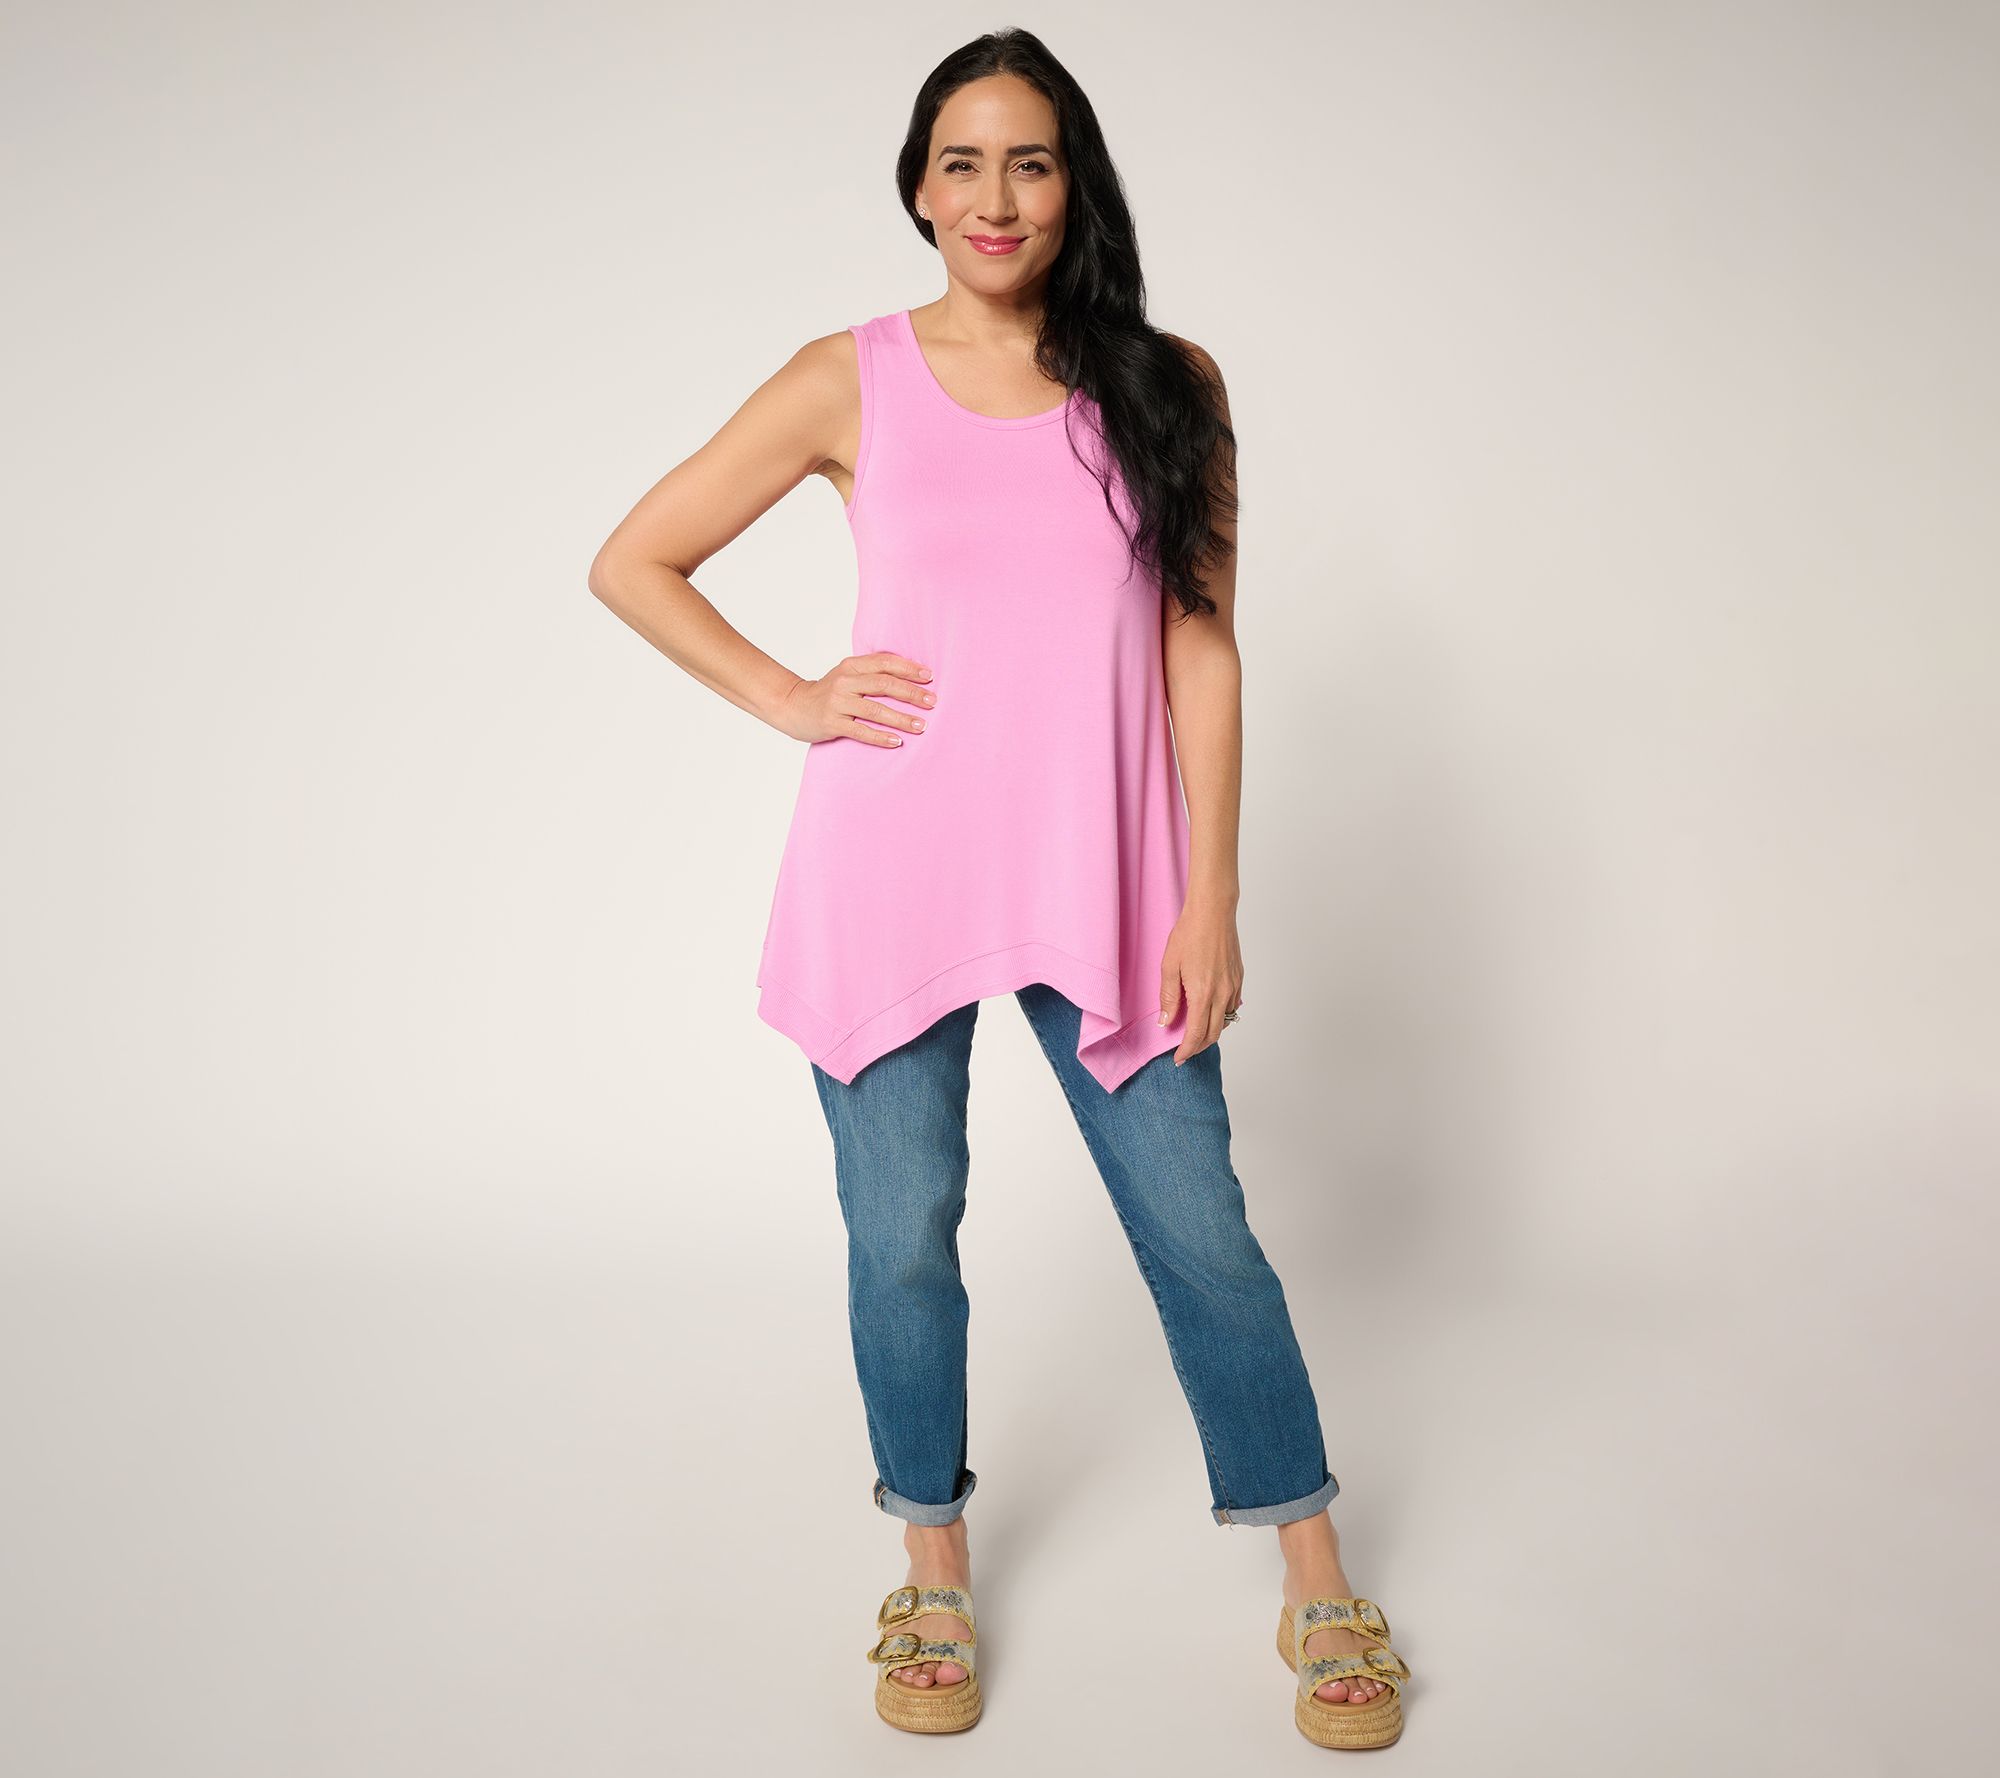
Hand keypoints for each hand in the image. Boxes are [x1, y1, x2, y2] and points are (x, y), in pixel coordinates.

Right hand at [775, 651, 934, 745]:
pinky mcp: (832, 723)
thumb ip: (871, 673)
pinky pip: (861, 731)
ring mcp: (838, 703)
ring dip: (902, 718)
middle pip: (884, 684)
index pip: (885, 662)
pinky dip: (881, 737)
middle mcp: (845, 682)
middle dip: (912, 694)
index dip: (908, 668)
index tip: (929, 676)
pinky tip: (897, 742)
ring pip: (876, 710)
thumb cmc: (828, 692)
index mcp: (851, 666)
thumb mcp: (847, 675)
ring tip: (921, 726)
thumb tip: (910, 676)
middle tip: (932, 702)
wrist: (793, 706)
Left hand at [1158, 901, 1243, 1062]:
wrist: (1213, 912)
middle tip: (1185, 1050)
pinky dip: (1221, 1016)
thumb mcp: (1169, 966)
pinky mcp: (1239, 978)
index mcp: (1203, 993)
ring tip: (1195, 1032)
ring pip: (1225, 1022)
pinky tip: (1209, 1011)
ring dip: (1210, 1032)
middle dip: (1199, 1046)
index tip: (1179, 1058)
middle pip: (1213, 1034)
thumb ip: (1168, 997)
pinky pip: (1232, 1007)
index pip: (1196, 1034)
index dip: (1187, 1050)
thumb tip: (1166, 1021)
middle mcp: (1222, 994)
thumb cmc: (1189, 934)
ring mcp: (1233, 987)